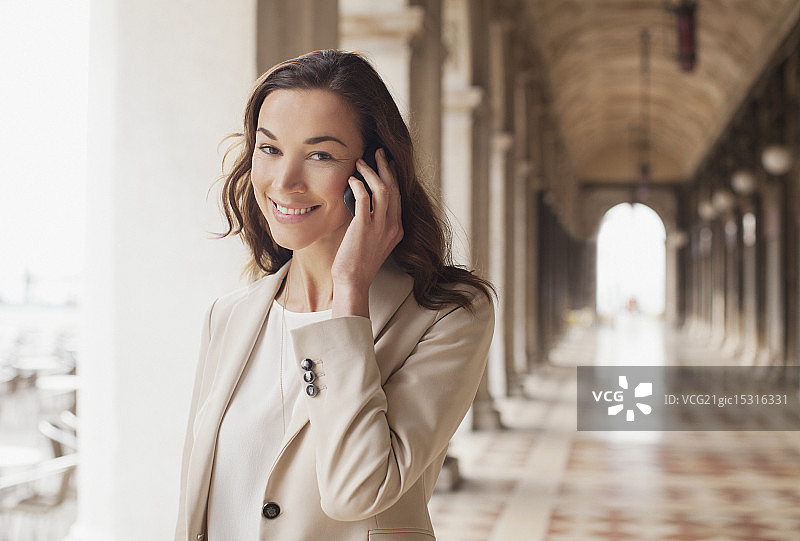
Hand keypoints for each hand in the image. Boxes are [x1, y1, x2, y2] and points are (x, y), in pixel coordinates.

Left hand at [331, 148, 402, 317]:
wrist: (353, 282)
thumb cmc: (357, 263)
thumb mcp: (372, 241)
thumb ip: (372, 223)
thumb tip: (361, 202)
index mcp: (397, 229)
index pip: (398, 196)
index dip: (392, 176)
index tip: (386, 163)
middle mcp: (392, 226)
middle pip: (394, 188)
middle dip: (386, 167)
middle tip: (378, 152)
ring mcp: (380, 227)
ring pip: (383, 189)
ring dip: (372, 172)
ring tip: (361, 161)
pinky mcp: (365, 227)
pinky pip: (365, 199)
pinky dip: (359, 186)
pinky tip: (352, 180)